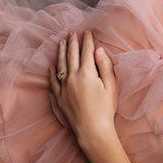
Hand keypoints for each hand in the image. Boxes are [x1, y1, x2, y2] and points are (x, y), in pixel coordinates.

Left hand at [48, 30, 117, 146]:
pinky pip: (52, 80)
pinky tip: (51, 65)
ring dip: (61, 52)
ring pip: (60, 64)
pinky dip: (52, 71)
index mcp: (87, 72)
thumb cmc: (105, 109)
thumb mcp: (111, 86)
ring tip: (61, 43)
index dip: (87, 40)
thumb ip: (105, 66)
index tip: (87, 32)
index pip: (86, 51)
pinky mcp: (58, 97)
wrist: (92, 130)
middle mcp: (72, 76)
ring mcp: (63, 86)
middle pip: (71, 54)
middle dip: (73, 42)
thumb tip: (98, 50)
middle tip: (73, 33)